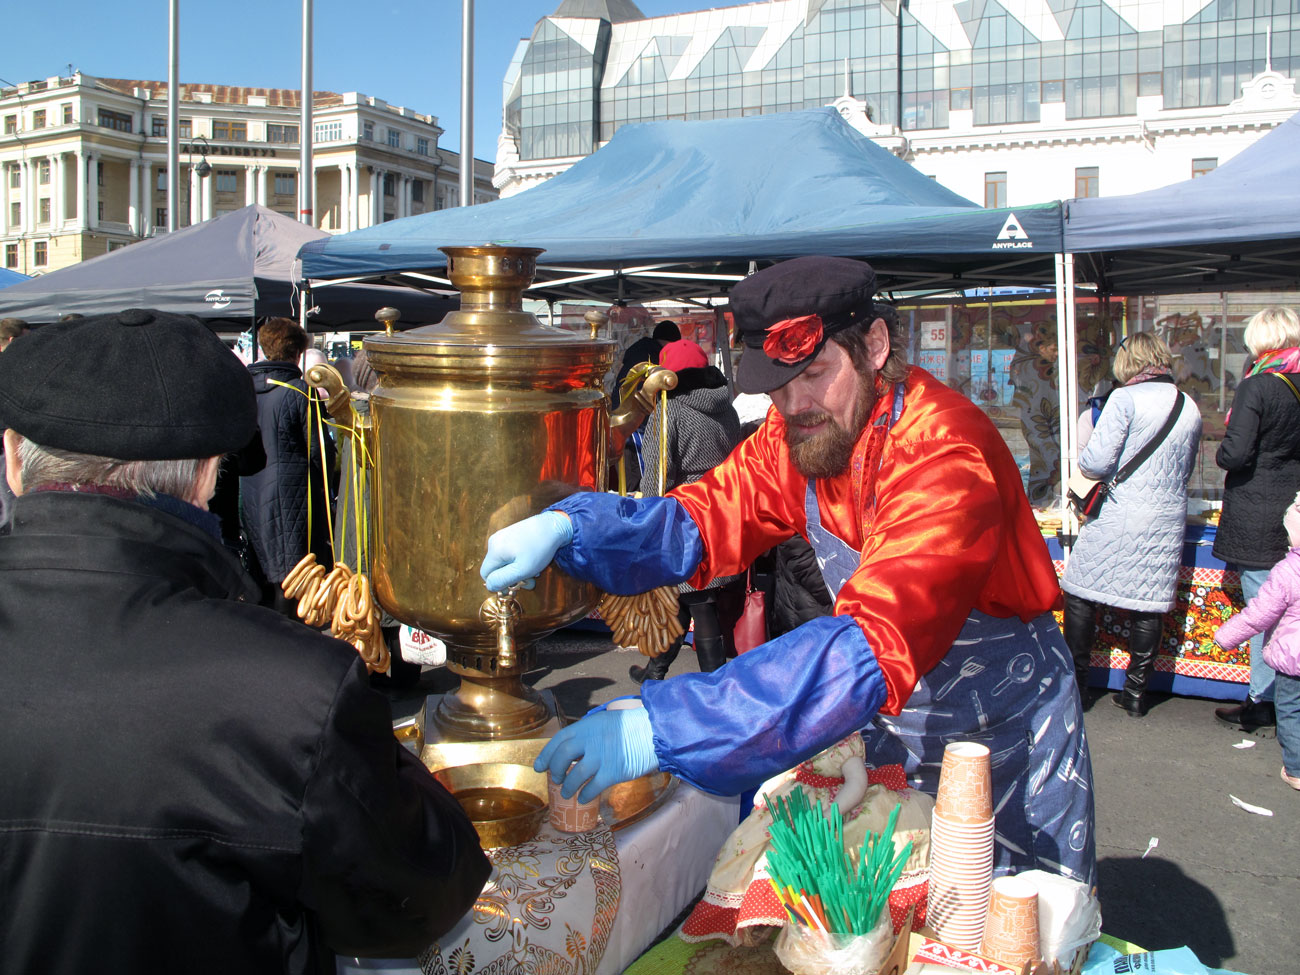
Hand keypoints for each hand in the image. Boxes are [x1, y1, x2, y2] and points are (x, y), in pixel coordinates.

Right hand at [480, 510, 572, 590]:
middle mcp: (494, 542)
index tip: (514, 588)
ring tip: (534, 571)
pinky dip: (520, 561)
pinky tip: (532, 561)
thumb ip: (502, 580)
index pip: (486, 575)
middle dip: (512, 578)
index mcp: (494, 550)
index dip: (499, 584)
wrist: (553, 526)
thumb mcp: (521, 570)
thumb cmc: (539, 548)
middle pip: (496, 568)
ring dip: (518, 570)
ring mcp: (502, 536)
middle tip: (529, 581)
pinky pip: (509, 553)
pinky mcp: (510, 534)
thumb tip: (490, 586)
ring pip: (504, 562)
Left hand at [534, 704, 658, 802]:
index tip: (539, 766)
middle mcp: (592, 739)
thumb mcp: (605, 722)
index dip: (546, 754)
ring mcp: (602, 756)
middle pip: (563, 757)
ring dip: (569, 787)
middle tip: (556, 779)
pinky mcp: (614, 772)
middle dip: (556, 770)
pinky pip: (593, 788)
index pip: (560, 740)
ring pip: (576, 775)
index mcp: (588, 725)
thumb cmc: (631, 728)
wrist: (655, 732)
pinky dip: (585, 795)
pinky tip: (583, 798)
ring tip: (567, 793)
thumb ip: (588, 734)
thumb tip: (570, 752)